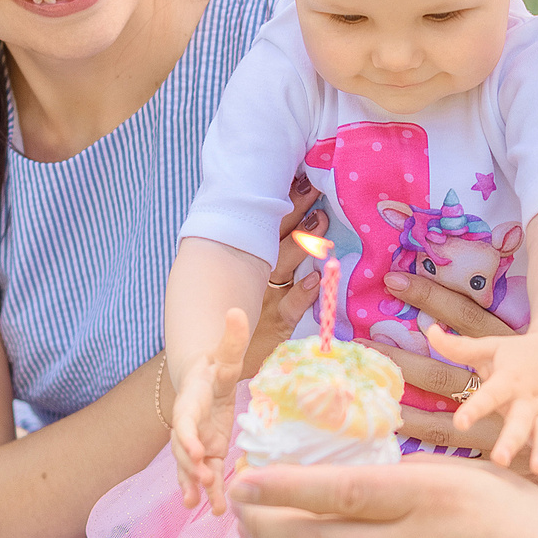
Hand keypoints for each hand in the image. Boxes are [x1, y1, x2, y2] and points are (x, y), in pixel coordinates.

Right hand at [170, 306, 249, 513]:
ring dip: (195, 486)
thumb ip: (231, 338)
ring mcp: (197, 443)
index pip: (183, 420)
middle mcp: (188, 427)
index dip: (187, 436)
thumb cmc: (215, 366)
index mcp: (190, 402)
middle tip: (205, 480)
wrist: (204, 379)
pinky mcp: (210, 455)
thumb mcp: (225, 354)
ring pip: (191, 468)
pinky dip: (208, 493)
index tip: (197, 450)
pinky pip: (206, 476)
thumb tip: (236, 312)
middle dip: (191, 467)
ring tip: (201, 504)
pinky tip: (214, 510)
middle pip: (183, 450)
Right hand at [245, 181, 326, 373]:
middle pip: (274, 238)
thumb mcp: (248, 282)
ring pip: (284, 266)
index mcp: (248, 261)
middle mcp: (256, 276)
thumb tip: (291, 216)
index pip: (263, 225)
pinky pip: (291, 306)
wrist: (217, 361)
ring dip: (302, 244)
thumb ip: (265, 252)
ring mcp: (267, 298)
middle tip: (310, 188)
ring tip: (319, 222)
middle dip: (293, 212)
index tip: (295, 177)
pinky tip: (315, 278)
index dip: (281, 203)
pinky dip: (303, 293)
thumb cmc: (241, 318)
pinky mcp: (277, 325)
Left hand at [373, 270, 537, 499]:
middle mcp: (530, 400)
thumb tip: (429, 332)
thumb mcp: (491, 346)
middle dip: (512, 440)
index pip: (491, 394)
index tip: (461, 423)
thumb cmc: (519, 353)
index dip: (476, 408)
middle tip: (500, 458)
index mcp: (511, 379)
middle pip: (521, 422)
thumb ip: (459, 346)